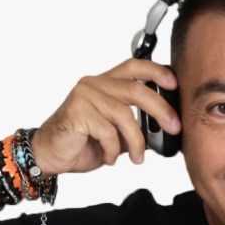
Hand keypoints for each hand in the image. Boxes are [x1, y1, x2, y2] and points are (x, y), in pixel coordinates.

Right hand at [32, 59, 180, 174]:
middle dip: (161, 109)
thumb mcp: (117, 132)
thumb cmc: (81, 142)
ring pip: (124, 115)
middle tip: (174, 127)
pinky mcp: (77, 111)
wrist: (49, 154)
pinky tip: (109, 158)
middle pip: (136, 90)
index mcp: (105, 83)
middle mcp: (94, 84)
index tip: (175, 83)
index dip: (156, 72)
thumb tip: (165, 128)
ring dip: (136, 140)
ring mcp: (85, 96)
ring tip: (137, 157)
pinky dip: (112, 149)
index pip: (134, 67)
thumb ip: (136, 124)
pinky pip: (107, 131)